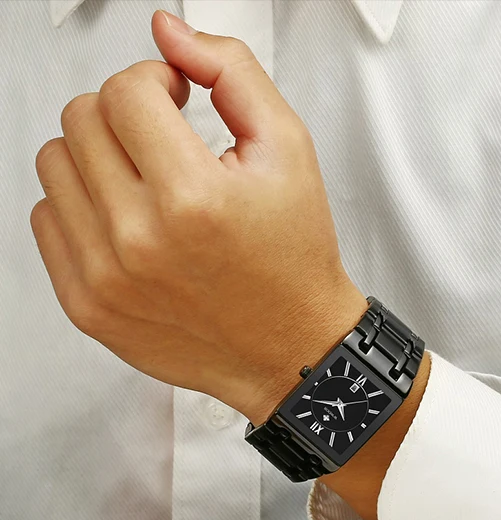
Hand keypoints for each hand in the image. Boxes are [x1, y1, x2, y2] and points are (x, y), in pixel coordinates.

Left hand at [30, 10, 366, 425]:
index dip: (157, 82)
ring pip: (54, 165)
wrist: (292, 346)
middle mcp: (141, 241)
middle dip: (125, 115)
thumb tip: (169, 32)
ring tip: (147, 185)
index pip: (126, 90)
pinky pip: (46, 221)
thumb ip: (233, 73)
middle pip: (82, 119)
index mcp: (194, 198)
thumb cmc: (294, 261)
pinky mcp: (88, 307)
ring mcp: (106, 279)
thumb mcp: (289, 151)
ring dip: (98, 159)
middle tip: (164, 143)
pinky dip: (82, 209)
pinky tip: (128, 223)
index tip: (175, 101)